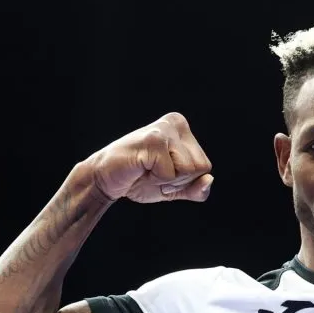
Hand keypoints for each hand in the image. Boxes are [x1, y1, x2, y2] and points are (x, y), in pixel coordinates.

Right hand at [86, 112, 213, 202]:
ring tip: (147, 169)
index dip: (185, 180)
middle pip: (201, 168)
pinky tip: (140, 168)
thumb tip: (209, 180)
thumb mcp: (174, 189)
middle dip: (178, 181)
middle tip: (153, 172)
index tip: (162, 172)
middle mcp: (176, 123)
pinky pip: (170, 174)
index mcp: (183, 129)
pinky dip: (156, 180)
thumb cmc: (139, 180)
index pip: (205, 167)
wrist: (104, 179)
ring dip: (166, 180)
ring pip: (189, 170)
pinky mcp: (153, 140)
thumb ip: (196, 189)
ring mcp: (165, 129)